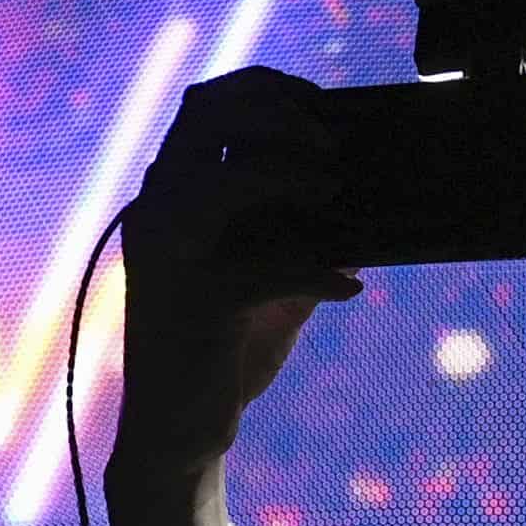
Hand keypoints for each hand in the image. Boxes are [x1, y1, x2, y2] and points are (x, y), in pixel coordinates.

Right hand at [113, 67, 360, 474]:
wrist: (180, 436)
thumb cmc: (227, 350)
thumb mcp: (274, 279)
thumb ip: (305, 232)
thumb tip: (369, 196)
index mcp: (171, 196)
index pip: (204, 104)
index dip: (264, 89)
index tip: (320, 105)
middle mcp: (157, 214)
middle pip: (203, 117)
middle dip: (276, 115)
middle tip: (329, 145)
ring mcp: (169, 257)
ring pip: (221, 180)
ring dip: (286, 174)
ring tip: (333, 194)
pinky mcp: (193, 306)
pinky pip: (263, 268)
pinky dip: (315, 272)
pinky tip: (349, 288)